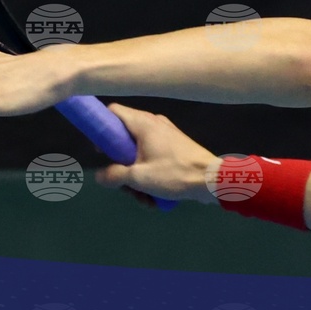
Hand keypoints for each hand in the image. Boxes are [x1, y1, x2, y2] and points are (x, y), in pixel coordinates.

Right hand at [95, 103, 219, 205]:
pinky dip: (150, 177)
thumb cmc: (174, 173)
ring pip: (138, 154)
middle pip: (124, 139)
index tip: (98, 149)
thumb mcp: (139, 178)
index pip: (113, 111)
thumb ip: (114, 175)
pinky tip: (154, 197)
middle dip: (121, 166)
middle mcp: (154, 124)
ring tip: (143, 198)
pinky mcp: (174, 149)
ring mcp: (165, 136)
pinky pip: (153, 159)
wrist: (212, 180)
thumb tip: (99, 176)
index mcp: (143, 123)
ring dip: (136, 178)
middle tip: (123, 184)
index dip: (101, 127)